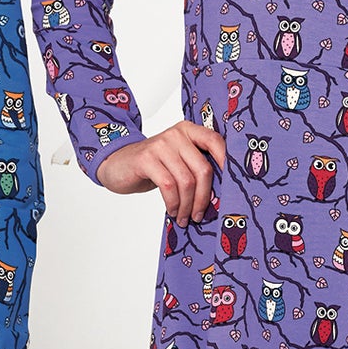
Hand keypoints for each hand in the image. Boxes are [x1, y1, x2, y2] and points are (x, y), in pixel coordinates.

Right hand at [96, 121, 227, 224]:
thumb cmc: (153, 166)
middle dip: (204, 198)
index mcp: (189, 131)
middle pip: (203, 169)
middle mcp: (177, 134)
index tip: (230, 187)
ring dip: (187, 205)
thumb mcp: (178, 161)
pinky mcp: (146, 159)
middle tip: (199, 215)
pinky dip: (173, 203)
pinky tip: (172, 211)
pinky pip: (168, 186)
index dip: (227, 163)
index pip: (215, 142)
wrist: (118, 164)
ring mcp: (161, 145)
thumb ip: (196, 167)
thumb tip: (221, 193)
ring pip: (186, 181)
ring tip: (184, 217)